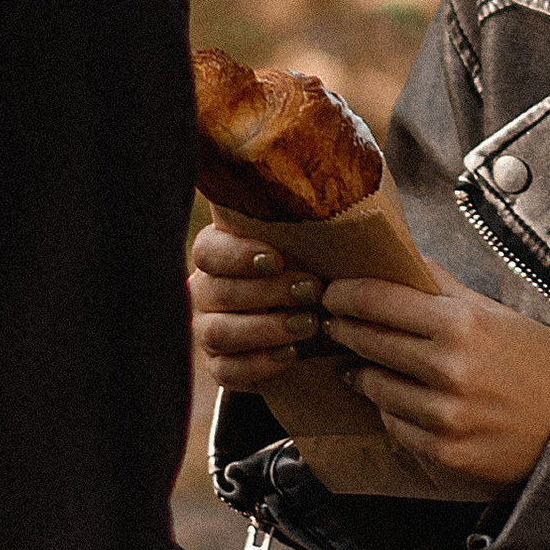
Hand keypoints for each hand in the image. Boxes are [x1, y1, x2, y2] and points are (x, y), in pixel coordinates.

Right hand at [190, 219, 328, 393]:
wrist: (311, 327)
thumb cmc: (309, 272)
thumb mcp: (310, 244)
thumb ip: (316, 219)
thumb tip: (344, 179)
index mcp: (219, 254)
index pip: (208, 249)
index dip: (236, 254)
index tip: (276, 259)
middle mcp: (205, 290)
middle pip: (217, 290)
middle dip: (267, 292)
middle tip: (311, 290)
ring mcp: (207, 329)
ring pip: (218, 332)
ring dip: (264, 329)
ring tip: (306, 325)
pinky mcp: (217, 365)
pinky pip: (225, 370)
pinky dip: (257, 365)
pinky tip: (289, 356)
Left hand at [316, 269, 549, 490]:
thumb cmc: (537, 364)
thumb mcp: (496, 314)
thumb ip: (443, 288)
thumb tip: (401, 258)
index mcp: (463, 325)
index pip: (378, 300)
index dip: (344, 293)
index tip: (331, 291)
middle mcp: (450, 370)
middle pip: (368, 341)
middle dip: (344, 329)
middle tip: (334, 323)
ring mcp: (445, 416)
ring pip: (374, 387)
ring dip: (364, 373)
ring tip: (365, 364)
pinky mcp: (444, 452)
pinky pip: (393, 425)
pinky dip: (391, 410)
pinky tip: (398, 399)